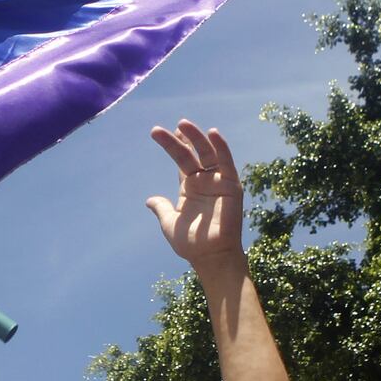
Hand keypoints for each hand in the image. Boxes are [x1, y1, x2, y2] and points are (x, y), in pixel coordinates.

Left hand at [146, 120, 243, 266]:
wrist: (210, 257)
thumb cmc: (191, 244)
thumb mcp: (170, 223)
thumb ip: (161, 208)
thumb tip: (149, 200)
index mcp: (189, 187)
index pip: (182, 160)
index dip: (173, 145)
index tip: (160, 131)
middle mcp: (204, 181)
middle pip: (191, 153)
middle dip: (180, 139)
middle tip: (166, 127)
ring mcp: (218, 181)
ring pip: (208, 153)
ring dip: (197, 138)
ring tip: (183, 124)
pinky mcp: (231, 185)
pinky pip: (227, 163)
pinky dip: (222, 147)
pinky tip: (213, 133)